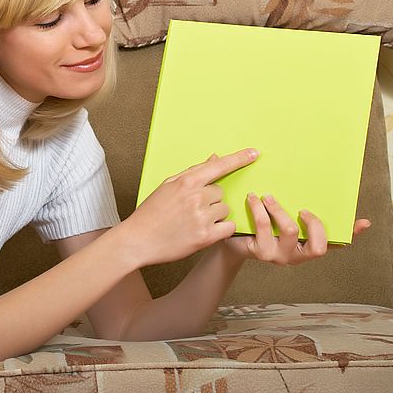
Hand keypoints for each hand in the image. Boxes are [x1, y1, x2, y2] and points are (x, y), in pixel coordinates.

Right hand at [120, 149, 258, 267]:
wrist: (138, 240)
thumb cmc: (151, 212)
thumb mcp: (168, 185)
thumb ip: (192, 172)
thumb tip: (214, 159)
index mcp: (186, 181)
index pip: (219, 166)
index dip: (239, 159)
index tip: (254, 153)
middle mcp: (196, 197)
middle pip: (221, 192)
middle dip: (211, 199)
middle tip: (192, 209)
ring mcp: (202, 217)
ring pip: (225, 209)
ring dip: (215, 215)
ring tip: (194, 221)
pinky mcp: (206, 237)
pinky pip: (229, 227)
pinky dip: (222, 229)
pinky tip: (205, 231)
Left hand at [222, 193, 371, 264]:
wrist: (229, 238)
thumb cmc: (256, 221)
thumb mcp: (273, 209)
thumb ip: (287, 195)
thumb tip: (291, 167)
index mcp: (306, 242)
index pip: (335, 242)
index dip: (350, 234)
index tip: (364, 221)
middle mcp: (297, 252)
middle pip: (319, 247)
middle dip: (314, 224)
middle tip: (302, 209)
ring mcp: (279, 255)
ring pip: (290, 232)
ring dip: (279, 210)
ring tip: (266, 196)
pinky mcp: (260, 252)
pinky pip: (263, 228)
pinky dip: (258, 209)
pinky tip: (252, 198)